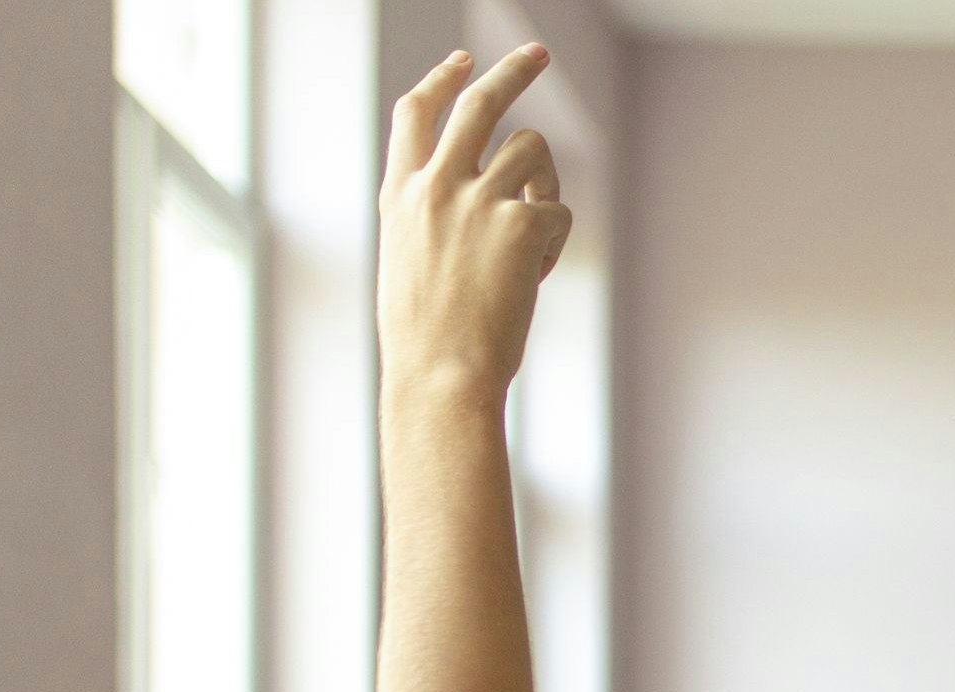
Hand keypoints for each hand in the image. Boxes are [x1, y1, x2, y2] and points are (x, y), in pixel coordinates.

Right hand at [378, 48, 572, 403]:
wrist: (439, 376)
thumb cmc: (424, 340)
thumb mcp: (409, 264)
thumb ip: (432, 219)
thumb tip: (478, 196)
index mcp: (399, 195)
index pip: (416, 114)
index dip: (441, 80)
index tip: (462, 61)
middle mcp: (434, 186)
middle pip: (478, 103)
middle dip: (512, 70)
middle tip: (537, 53)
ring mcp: (476, 201)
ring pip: (530, 149)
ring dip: (544, 178)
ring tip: (534, 225)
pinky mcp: (518, 223)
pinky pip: (555, 208)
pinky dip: (552, 238)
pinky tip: (533, 274)